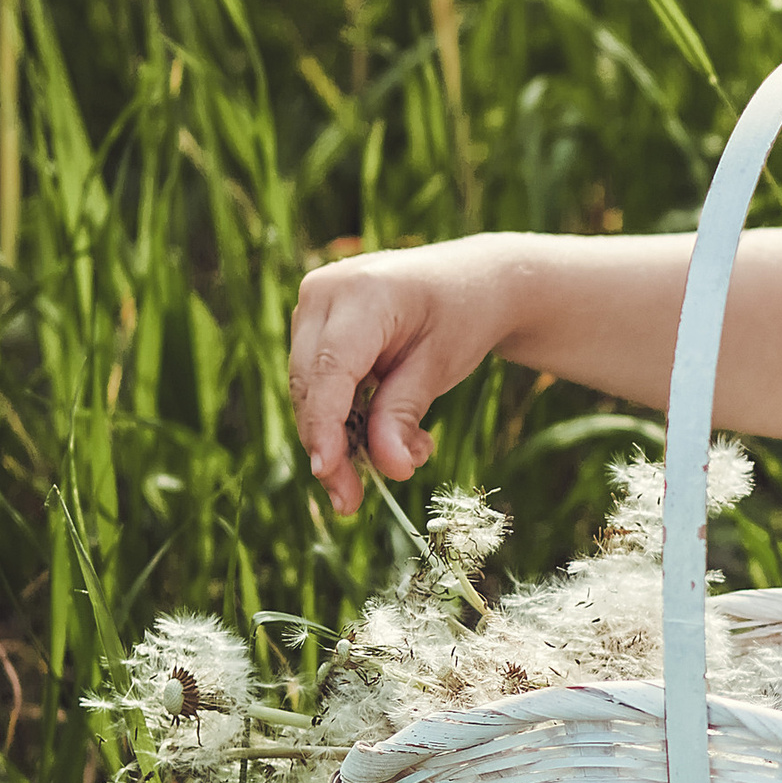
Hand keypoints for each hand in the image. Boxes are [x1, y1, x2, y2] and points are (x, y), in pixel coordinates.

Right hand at [288, 239, 523, 514]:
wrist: (472, 279)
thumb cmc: (463, 316)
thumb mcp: (441, 366)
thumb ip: (405, 414)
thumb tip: (389, 469)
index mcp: (364, 292)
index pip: (330, 370)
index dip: (324, 426)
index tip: (327, 474)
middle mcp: (325, 292)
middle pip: (310, 386)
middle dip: (329, 448)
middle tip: (351, 502)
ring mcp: (313, 306)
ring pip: (309, 391)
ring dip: (343, 437)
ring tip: (403, 457)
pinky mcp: (313, 326)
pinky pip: (318, 384)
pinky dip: (346, 418)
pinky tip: (389, 436)